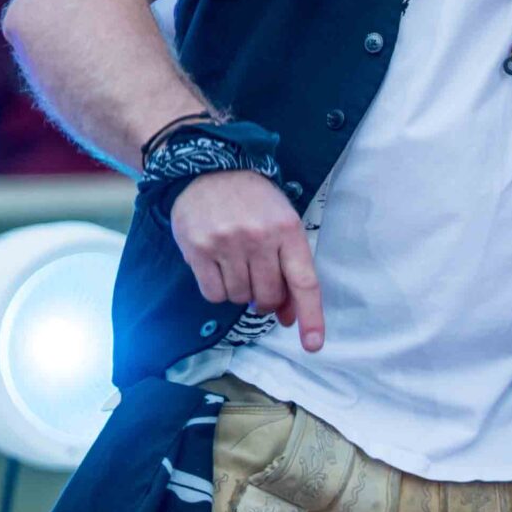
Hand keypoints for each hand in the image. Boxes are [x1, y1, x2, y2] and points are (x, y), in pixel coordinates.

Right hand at [170, 171, 324, 352]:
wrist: (208, 167)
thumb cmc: (252, 200)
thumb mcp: (281, 222)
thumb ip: (288, 267)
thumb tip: (288, 316)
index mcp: (287, 230)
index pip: (304, 283)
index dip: (311, 317)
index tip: (313, 345)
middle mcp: (259, 238)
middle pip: (268, 297)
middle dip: (266, 300)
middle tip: (259, 282)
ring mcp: (226, 244)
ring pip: (239, 298)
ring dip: (240, 292)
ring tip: (236, 264)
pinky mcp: (198, 250)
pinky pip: (213, 294)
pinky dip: (218, 290)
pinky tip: (218, 267)